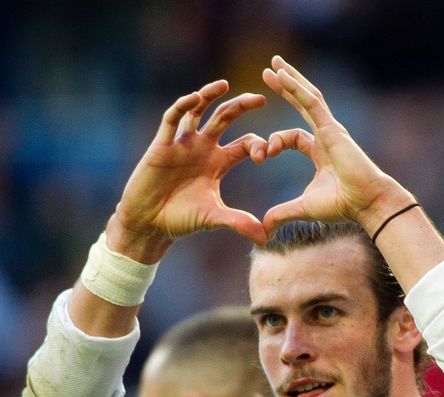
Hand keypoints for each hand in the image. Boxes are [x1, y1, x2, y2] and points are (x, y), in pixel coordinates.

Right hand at [112, 80, 268, 258]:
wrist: (148, 225)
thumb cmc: (181, 220)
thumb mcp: (214, 218)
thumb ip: (239, 222)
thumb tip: (265, 237)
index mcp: (220, 162)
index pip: (246, 144)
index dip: (259, 145)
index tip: (267, 153)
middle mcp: (203, 148)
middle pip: (226, 118)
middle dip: (242, 107)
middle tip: (261, 98)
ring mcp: (182, 144)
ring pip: (198, 111)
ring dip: (209, 96)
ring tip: (224, 85)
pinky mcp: (161, 145)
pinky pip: (172, 120)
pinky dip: (182, 107)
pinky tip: (194, 98)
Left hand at [258, 56, 412, 236]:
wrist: (367, 203)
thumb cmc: (343, 206)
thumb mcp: (303, 208)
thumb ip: (282, 214)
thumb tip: (263, 229)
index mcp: (320, 152)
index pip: (293, 137)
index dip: (273, 142)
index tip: (262, 155)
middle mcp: (326, 136)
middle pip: (303, 104)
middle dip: (286, 87)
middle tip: (269, 71)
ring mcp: (331, 129)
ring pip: (307, 97)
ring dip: (290, 79)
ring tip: (274, 63)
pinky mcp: (332, 128)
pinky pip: (311, 102)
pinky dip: (296, 87)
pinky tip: (281, 74)